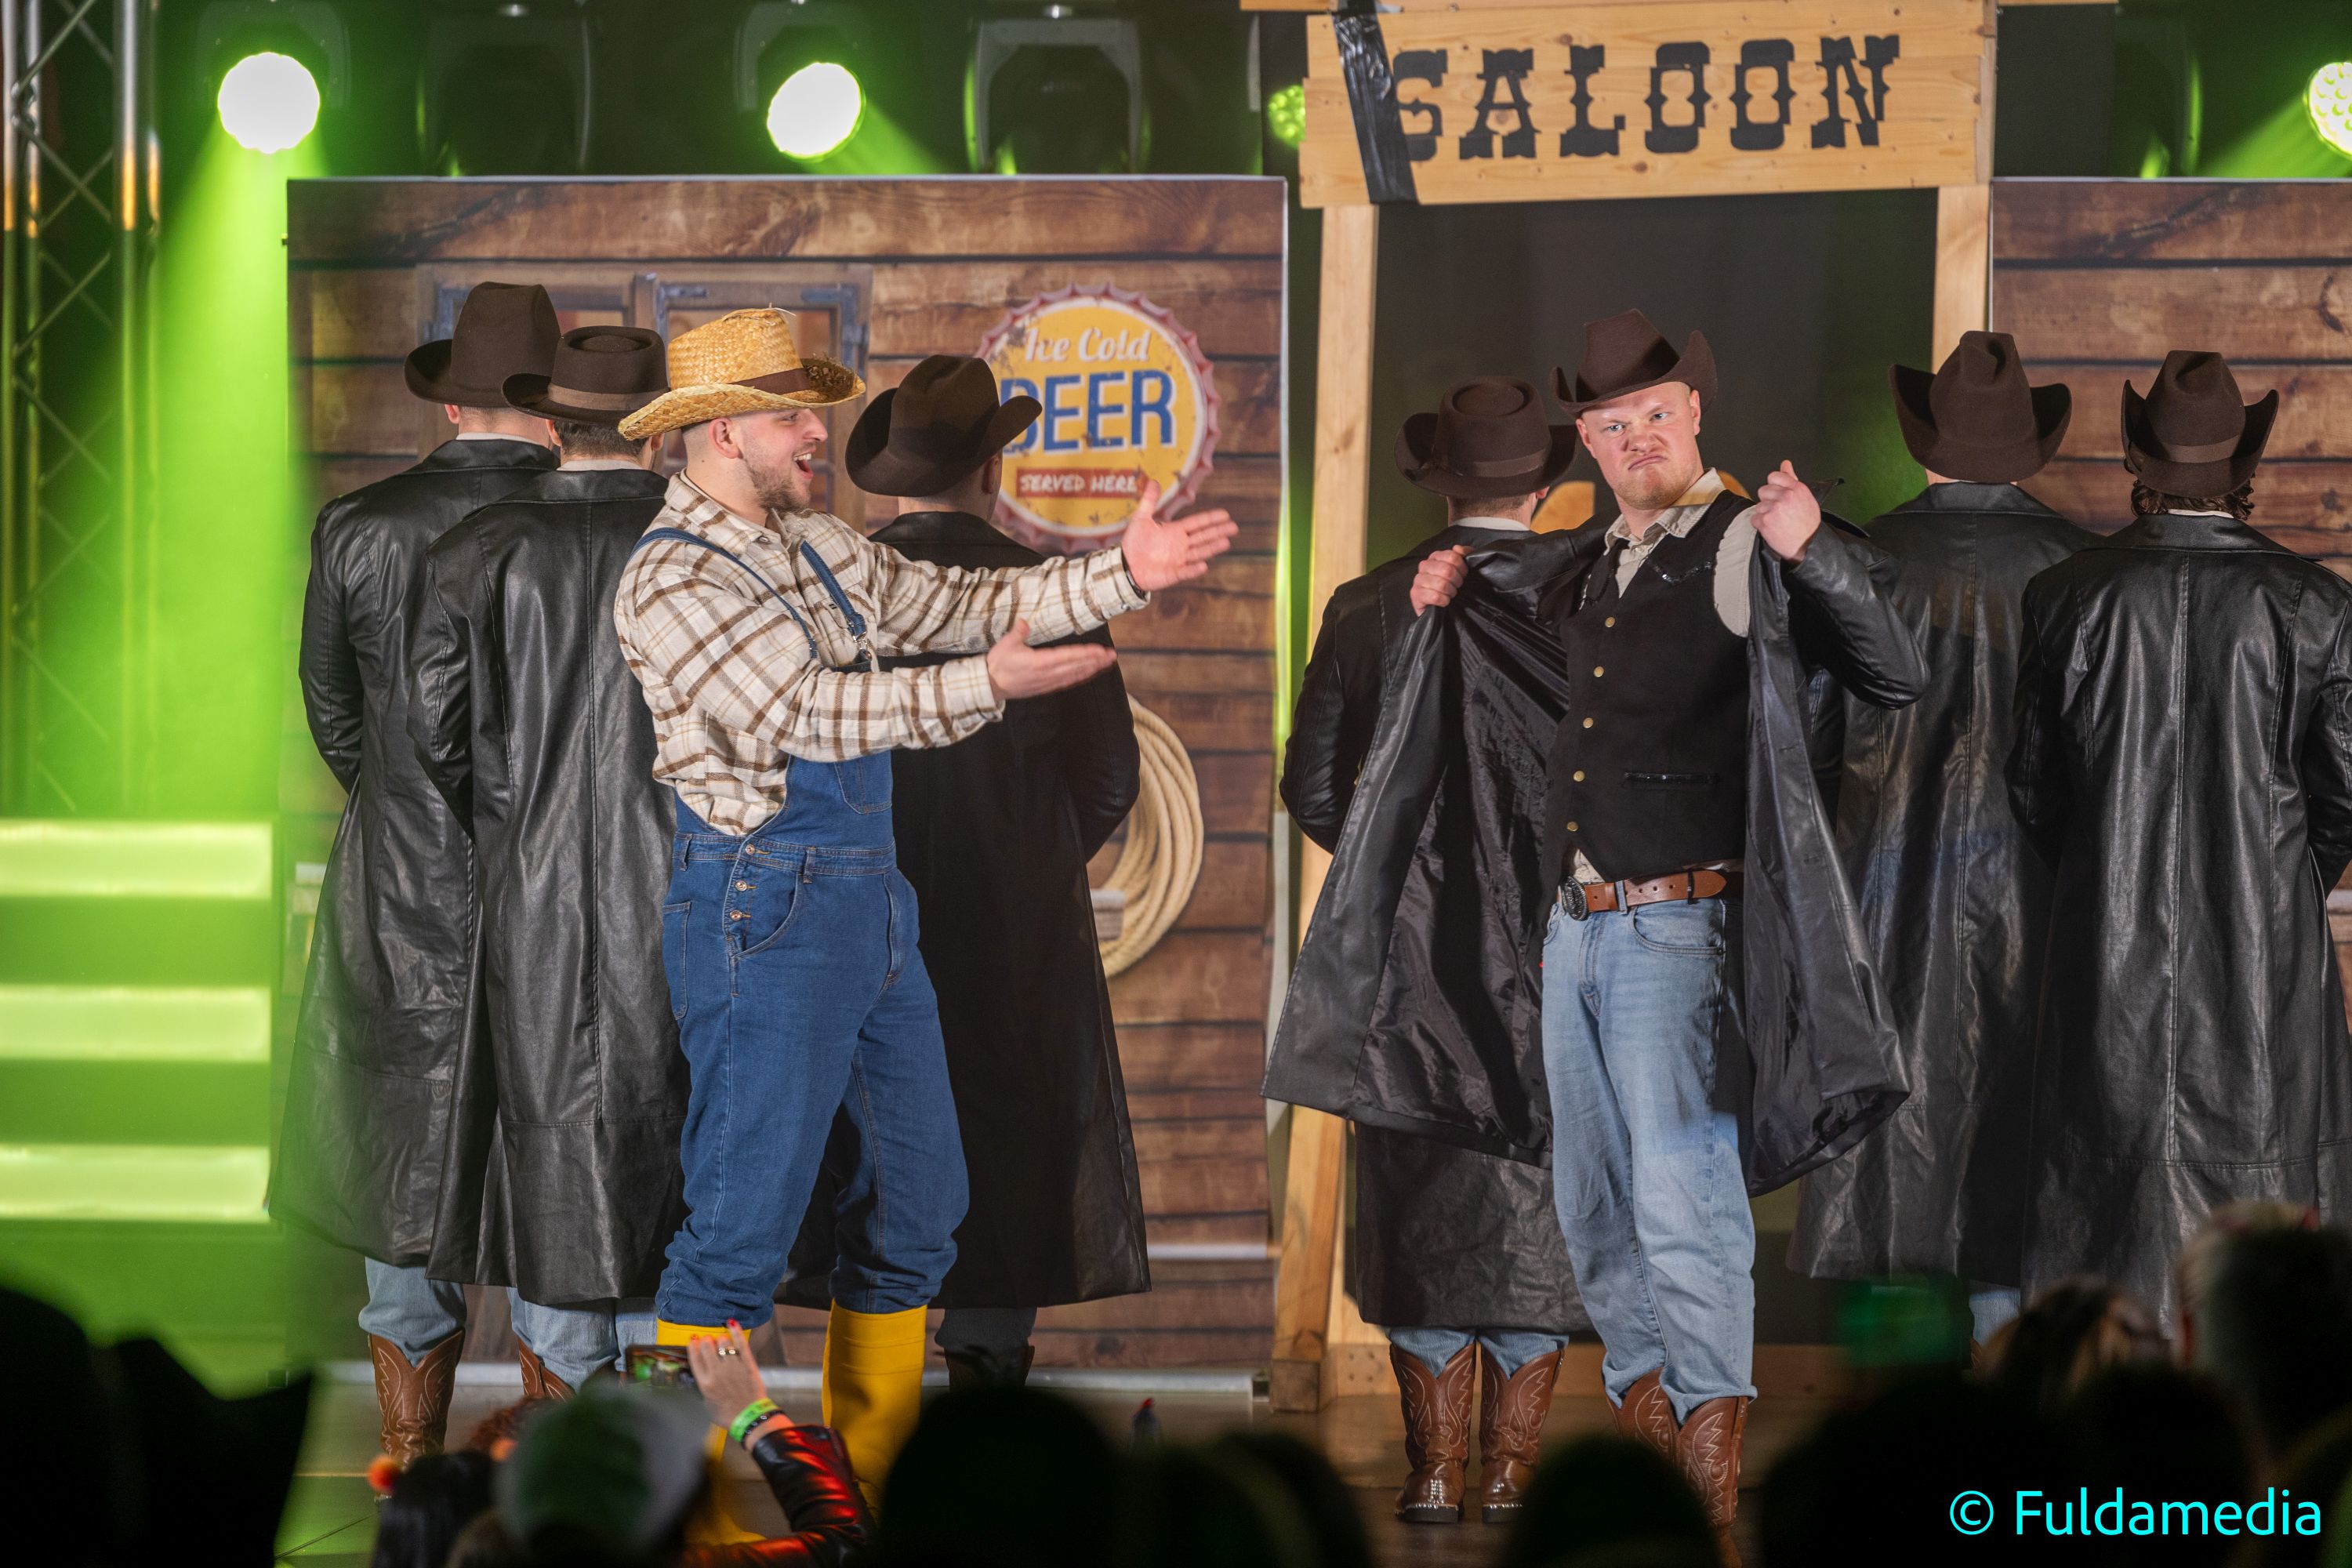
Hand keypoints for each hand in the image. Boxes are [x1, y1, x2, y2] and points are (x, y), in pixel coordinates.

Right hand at [687, 1321, 784, 1431]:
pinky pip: (741, 1344)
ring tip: (721, 1340)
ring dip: (720, 1339)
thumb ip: (704, 1388)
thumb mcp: (707, 1405)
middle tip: (709, 1341)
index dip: (693, 1345)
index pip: (695, 1357)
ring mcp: (733, 1367)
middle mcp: (717, 1373)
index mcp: (705, 1383)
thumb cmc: (727, 1415)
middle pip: (708, 1347)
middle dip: (707, 1340)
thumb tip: (703, 1376)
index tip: (694, 1339)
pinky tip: (732, 1323)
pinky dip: (736, 1331)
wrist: (749, 1418)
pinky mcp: (748, 1365)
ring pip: (723, 1343)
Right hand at [986, 619, 1116, 700]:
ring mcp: (1048, 682)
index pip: (1069, 657)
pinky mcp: (1046, 687)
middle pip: (1077, 667)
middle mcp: (1047, 674)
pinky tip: (1089, 673)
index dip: (1086, 654)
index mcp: (1040, 662)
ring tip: (1106, 663)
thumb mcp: (1006, 644)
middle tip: (1112, 656)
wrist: (990, 685)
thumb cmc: (998, 664)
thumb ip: (1018, 632)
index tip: (1100, 650)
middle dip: (1096, 661)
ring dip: (1092, 669)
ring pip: (1075, 676)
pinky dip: (1080, 677)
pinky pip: (1068, 682)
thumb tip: (1024, 622)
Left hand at [1119, 480, 1237, 591]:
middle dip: (1218, 532)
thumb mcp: (1141, 518)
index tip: (1225, 515)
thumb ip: (1149, 501)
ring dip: (1211, 548)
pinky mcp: (1172, 574)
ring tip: (1226, 542)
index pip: (1197, 523)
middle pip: (1203, 537)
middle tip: (1234, 527)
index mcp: (1175, 531)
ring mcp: (1178, 560)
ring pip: (1199, 552)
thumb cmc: (1134, 542)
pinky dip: (1193, 570)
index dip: (1210, 519)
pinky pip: (1185, 572)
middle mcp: (1180, 545)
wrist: (1125, 564)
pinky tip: (1204, 565)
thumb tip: (1153, 481)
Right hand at [1409, 545, 1469, 613]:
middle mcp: (1424, 565)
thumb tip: (1458, 548)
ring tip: (1451, 595)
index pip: (1452, 556)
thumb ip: (1465, 554)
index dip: (1462, 568)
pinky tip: (1445, 602)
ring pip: (1441, 583)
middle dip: (1457, 581)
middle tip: (1457, 587)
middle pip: (1447, 570)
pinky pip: (1435, 596)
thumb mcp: (1463, 569)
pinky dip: (1444, 601)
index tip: (1464, 576)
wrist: (1444, 610)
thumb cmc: (1452, 587)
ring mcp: (1418, 580)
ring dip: (1451, 592)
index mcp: (1435, 556)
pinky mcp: (1415, 594)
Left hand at [1752, 461, 1821, 561]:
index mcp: (1797, 489)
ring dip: (1764, 513)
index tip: (1777, 494)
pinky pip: (1754, 518)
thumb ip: (1791, 479)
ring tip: (1778, 521)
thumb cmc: (1808, 524)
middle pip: (1763, 490)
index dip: (1773, 486)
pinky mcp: (1765, 521)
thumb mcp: (1805, 498)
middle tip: (1779, 512)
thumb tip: (1785, 464)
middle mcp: (1786, 496)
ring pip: (1759, 505)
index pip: (1774, 476)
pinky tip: (1772, 528)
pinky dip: (1760, 525)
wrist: (1808, 546)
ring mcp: (1775, 508)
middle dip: (1768, 500)